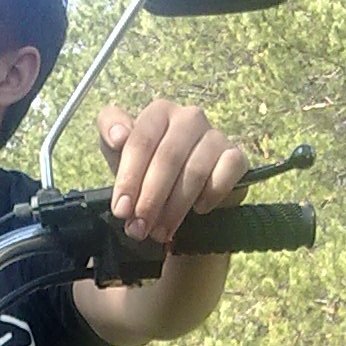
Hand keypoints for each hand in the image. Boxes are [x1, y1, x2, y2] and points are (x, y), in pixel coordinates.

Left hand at [96, 99, 247, 245]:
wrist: (183, 195)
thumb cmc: (147, 171)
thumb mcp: (119, 154)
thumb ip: (109, 136)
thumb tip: (118, 136)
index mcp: (159, 112)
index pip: (141, 141)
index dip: (129, 179)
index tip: (121, 210)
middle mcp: (189, 117)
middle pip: (167, 159)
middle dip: (150, 199)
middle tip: (139, 229)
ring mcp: (215, 135)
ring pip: (194, 172)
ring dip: (174, 208)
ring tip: (160, 232)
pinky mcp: (236, 156)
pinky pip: (223, 176)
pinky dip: (209, 197)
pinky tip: (198, 210)